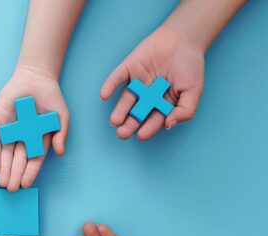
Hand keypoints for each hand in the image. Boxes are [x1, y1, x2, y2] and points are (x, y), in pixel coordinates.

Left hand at [0, 66, 69, 191]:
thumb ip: (60, 134)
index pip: (32, 160)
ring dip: (0, 162)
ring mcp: (8, 127)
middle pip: (15, 158)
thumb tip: (60, 152)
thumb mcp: (61, 117)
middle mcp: (20, 137)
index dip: (28, 172)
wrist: (37, 76)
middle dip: (12, 172)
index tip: (25, 184)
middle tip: (9, 186)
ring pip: (2, 149)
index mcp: (36, 139)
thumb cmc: (51, 97)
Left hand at [101, 25, 204, 139]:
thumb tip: (170, 125)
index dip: (148, 128)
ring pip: (126, 99)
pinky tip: (104, 95)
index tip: (141, 135)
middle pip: (136, 113)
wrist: (184, 38)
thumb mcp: (193, 91)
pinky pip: (117, 78)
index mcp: (162, 103)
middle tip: (122, 133)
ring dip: (119, 110)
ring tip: (115, 121)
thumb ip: (185, 110)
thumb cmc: (190, 66)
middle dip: (129, 124)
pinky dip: (109, 86)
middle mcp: (147, 96)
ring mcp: (137, 83)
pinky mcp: (128, 69)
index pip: (153, 119)